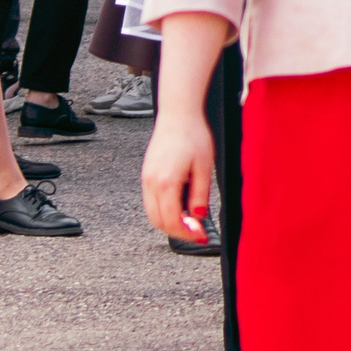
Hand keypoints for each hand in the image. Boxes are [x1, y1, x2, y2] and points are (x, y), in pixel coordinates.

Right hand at [139, 105, 214, 245]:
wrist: (178, 114)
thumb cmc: (193, 135)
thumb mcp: (204, 167)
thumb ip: (200, 195)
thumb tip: (198, 216)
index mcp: (166, 182)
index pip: (173, 221)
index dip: (188, 233)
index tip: (202, 235)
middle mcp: (151, 183)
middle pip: (159, 221)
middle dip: (178, 231)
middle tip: (198, 231)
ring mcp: (146, 179)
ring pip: (152, 213)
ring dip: (170, 222)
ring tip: (190, 220)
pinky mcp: (147, 174)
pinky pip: (151, 201)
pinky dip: (164, 210)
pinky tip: (181, 205)